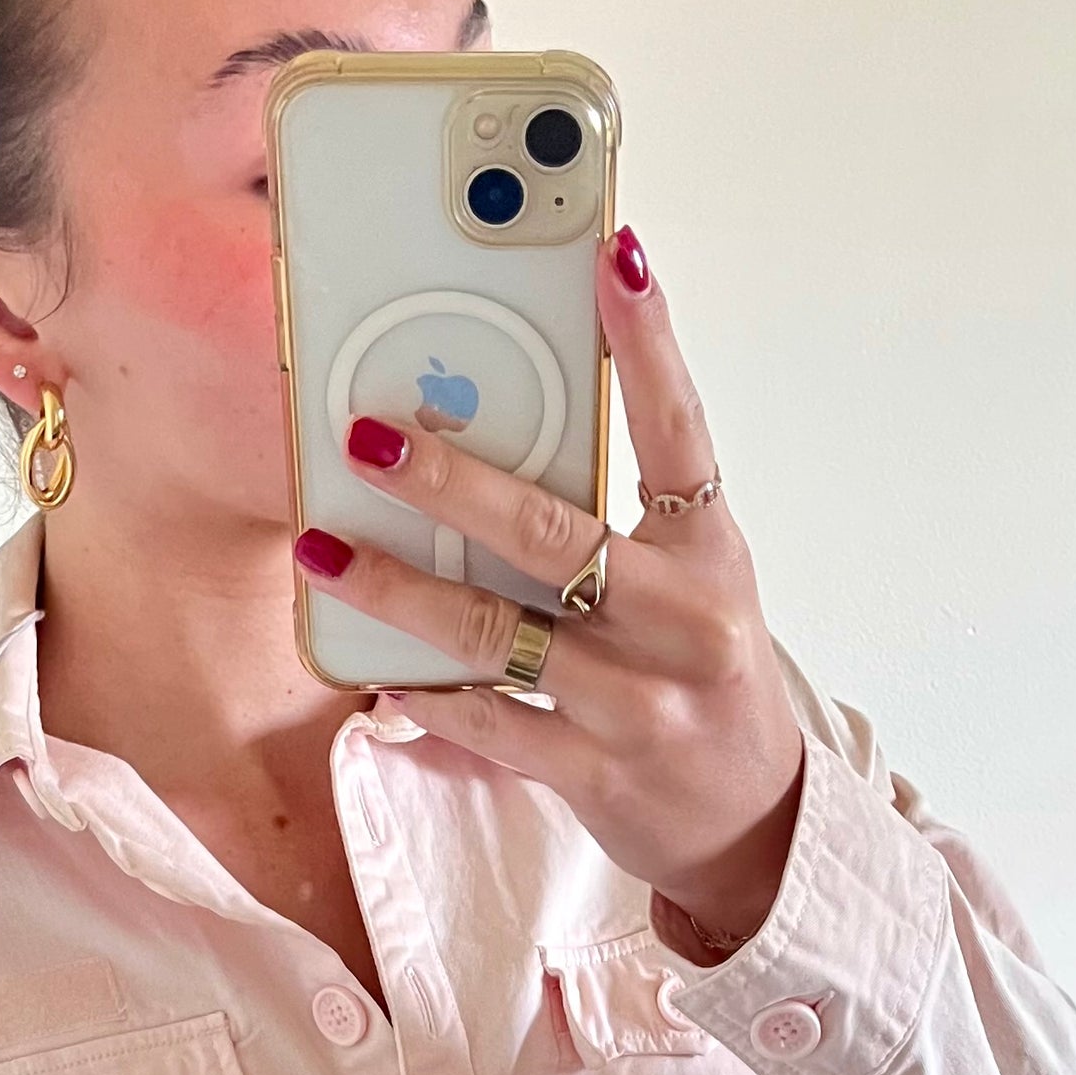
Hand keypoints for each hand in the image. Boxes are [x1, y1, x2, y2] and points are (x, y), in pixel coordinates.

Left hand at [297, 224, 804, 950]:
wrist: (751, 822)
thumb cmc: (701, 677)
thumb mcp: (688, 584)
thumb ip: (613, 520)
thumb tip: (491, 435)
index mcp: (712, 554)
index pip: (680, 429)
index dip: (648, 340)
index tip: (611, 253)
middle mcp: (685, 622)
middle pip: (554, 536)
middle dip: (451, 482)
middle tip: (369, 435)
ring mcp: (640, 704)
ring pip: (497, 636)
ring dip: (398, 590)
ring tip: (324, 548)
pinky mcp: (597, 774)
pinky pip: (489, 727)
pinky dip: (425, 696)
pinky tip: (373, 668)